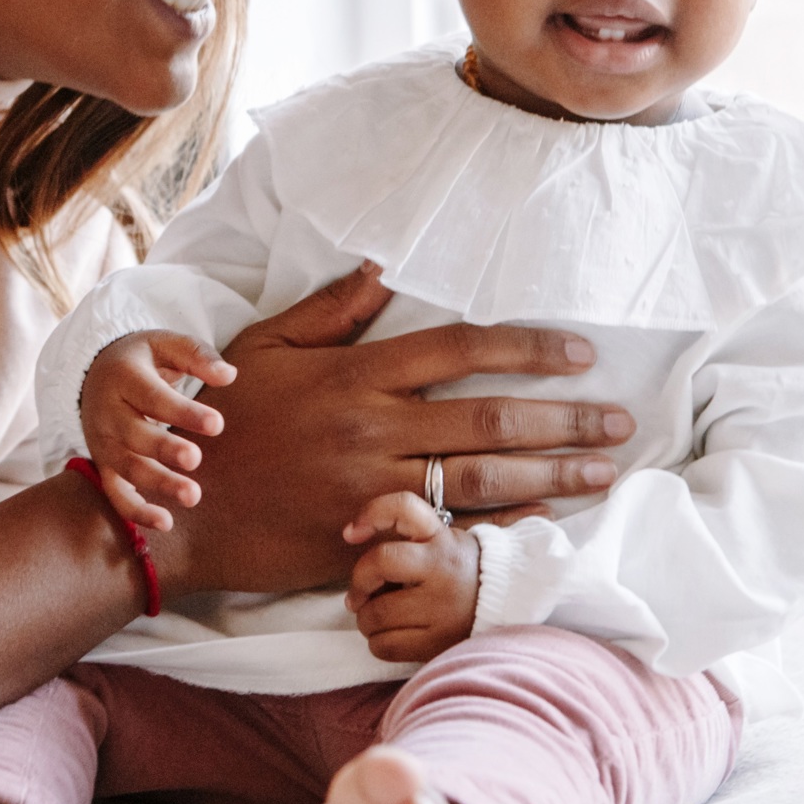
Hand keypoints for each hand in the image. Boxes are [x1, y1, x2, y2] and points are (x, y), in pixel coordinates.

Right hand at [80, 330, 238, 532]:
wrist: (94, 373)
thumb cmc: (142, 360)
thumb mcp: (165, 344)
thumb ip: (197, 356)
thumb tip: (229, 375)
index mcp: (123, 377)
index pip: (153, 397)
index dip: (183, 412)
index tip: (217, 424)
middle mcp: (107, 412)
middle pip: (134, 435)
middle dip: (164, 449)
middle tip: (195, 459)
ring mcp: (102, 442)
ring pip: (127, 468)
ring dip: (158, 483)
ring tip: (193, 496)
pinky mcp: (104, 465)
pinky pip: (115, 494)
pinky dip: (135, 511)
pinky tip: (166, 523)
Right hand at [153, 264, 629, 597]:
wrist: (183, 509)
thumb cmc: (224, 422)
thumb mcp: (265, 347)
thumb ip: (331, 311)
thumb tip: (385, 268)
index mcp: (355, 374)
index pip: (461, 348)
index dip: (528, 348)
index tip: (579, 353)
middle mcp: (372, 427)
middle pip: (491, 418)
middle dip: (566, 419)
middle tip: (621, 419)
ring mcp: (374, 486)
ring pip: (486, 478)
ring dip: (555, 473)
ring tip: (605, 468)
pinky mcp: (369, 536)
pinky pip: (453, 529)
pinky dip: (507, 524)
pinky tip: (551, 519)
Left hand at [343, 492, 477, 662]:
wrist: (509, 608)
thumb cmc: (462, 573)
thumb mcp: (444, 543)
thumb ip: (407, 544)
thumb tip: (354, 558)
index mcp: (441, 537)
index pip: (404, 508)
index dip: (372, 514)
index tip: (352, 533)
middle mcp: (441, 567)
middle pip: (379, 562)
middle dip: (359, 582)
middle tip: (358, 595)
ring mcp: (441, 607)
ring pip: (376, 612)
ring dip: (365, 619)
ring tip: (376, 618)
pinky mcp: (438, 641)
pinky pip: (386, 646)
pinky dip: (377, 642)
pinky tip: (389, 636)